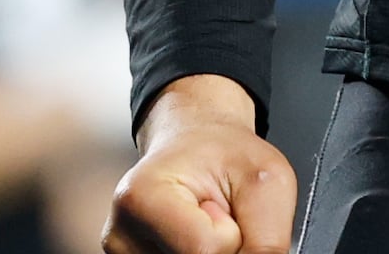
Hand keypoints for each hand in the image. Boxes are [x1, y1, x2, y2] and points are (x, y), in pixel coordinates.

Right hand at [106, 77, 296, 253]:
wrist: (195, 146)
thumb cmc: (225, 154)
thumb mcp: (268, 181)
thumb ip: (267, 241)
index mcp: (141, 197)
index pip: (206, 249)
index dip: (233, 233)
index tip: (223, 204)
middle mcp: (121, 236)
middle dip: (224, 247)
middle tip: (218, 215)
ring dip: (213, 252)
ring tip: (205, 224)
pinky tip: (192, 239)